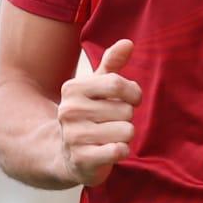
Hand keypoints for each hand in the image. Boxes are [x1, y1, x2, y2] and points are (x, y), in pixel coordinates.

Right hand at [56, 39, 142, 186]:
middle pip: (126, 110)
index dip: (133, 93)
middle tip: (113, 122)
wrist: (68, 154)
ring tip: (110, 136)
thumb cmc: (91, 114)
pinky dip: (122, 151)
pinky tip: (110, 150)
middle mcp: (69, 110)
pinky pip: (119, 150)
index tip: (131, 99)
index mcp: (73, 88)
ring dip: (125, 136)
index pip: (118, 83)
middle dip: (127, 117)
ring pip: (126, 130)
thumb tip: (128, 42)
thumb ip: (112, 64)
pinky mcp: (82, 159)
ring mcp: (74, 136)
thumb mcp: (98, 87)